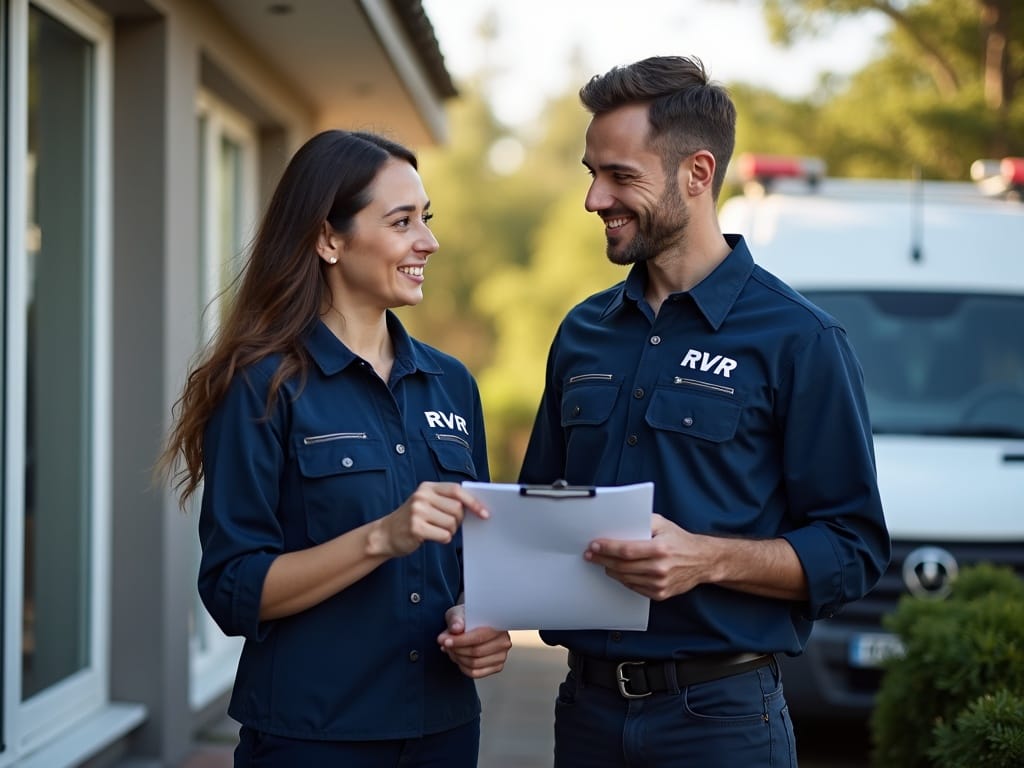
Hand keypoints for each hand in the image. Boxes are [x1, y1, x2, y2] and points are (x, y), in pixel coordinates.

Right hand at [370, 482, 487, 557]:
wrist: (386, 534)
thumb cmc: (412, 519)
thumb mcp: (426, 502)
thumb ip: (446, 501)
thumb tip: (476, 507)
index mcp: (427, 487)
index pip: (456, 490)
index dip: (473, 502)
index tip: (484, 513)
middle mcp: (422, 496)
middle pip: (457, 509)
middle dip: (458, 521)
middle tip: (448, 524)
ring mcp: (418, 512)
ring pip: (452, 524)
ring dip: (450, 531)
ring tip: (436, 530)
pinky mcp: (416, 528)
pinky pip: (444, 535)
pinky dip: (443, 539)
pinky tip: (432, 536)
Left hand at [437, 603, 511, 678]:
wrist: (473, 624)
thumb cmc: (467, 618)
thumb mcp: (458, 613)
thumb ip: (456, 619)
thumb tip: (456, 628)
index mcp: (499, 624)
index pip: (479, 637)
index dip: (460, 641)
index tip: (444, 641)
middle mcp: (504, 641)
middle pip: (476, 652)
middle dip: (456, 650)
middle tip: (444, 645)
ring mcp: (502, 655)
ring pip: (475, 664)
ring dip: (458, 658)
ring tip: (450, 650)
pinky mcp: (497, 666)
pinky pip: (476, 673)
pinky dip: (463, 667)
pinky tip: (458, 658)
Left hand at [584, 513, 708, 600]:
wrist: (702, 561)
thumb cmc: (680, 540)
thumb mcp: (663, 524)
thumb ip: (642, 521)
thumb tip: (619, 523)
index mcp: (660, 549)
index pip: (626, 551)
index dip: (607, 549)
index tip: (594, 546)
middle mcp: (660, 568)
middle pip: (622, 566)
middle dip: (602, 559)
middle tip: (591, 555)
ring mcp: (659, 583)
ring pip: (625, 578)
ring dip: (610, 570)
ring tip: (602, 562)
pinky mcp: (660, 594)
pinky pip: (634, 587)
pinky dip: (623, 579)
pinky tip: (618, 571)